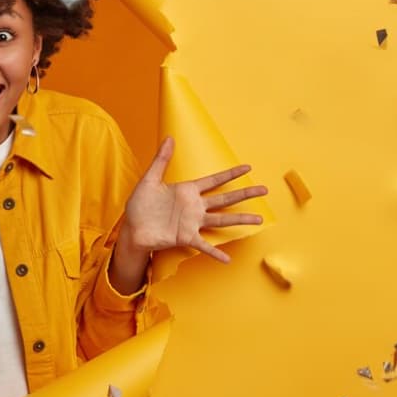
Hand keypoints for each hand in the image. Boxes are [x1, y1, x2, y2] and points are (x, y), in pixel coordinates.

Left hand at [123, 137, 267, 263]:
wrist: (132, 228)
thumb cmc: (140, 205)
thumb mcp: (149, 179)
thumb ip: (161, 160)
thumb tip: (170, 137)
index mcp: (187, 191)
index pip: (214, 180)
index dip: (230, 174)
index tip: (247, 168)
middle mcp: (194, 206)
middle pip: (225, 198)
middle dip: (245, 194)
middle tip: (264, 190)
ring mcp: (192, 222)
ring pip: (221, 219)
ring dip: (240, 219)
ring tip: (259, 220)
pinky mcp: (185, 237)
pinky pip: (203, 245)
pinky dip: (215, 252)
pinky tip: (227, 259)